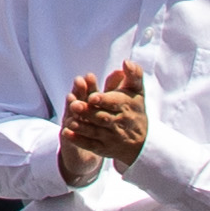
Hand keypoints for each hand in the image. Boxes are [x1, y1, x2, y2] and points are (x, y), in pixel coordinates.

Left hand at [61, 58, 151, 175]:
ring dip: (82, 127)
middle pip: (102, 118)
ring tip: (69, 120)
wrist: (142, 141)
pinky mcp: (103, 148)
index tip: (92, 96)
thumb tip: (126, 62)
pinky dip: (78, 140)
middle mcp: (118, 123)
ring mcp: (111, 137)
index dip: (103, 100)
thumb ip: (133, 75)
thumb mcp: (137, 91)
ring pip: (95, 132)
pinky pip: (90, 145)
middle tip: (74, 105)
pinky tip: (66, 133)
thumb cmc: (135, 109)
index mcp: (126, 106)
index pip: (114, 103)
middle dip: (88, 112)